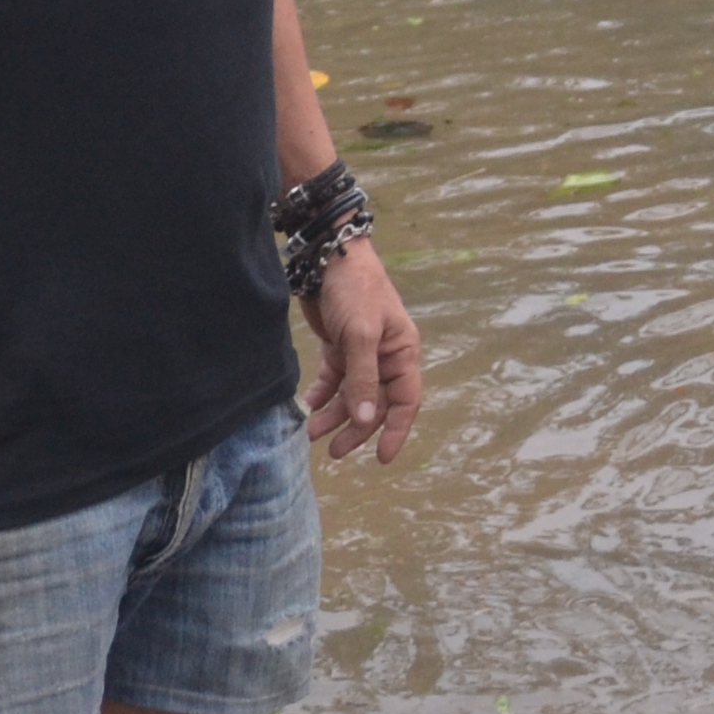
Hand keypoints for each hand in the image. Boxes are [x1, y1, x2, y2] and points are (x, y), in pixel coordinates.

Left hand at [301, 244, 423, 465]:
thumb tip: (367, 418)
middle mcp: (385, 355)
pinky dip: (321, 396)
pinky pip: (333, 381)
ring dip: (334, 415)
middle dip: (357, 428)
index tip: (382, 458)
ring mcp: (361, 352)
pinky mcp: (338, 346)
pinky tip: (308, 408)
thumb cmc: (354, 290)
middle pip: (375, 403)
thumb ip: (363, 377)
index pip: (406, 400)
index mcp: (402, 351)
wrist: (327, 255)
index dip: (396, 430)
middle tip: (334, 452)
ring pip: (351, 396)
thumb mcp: (361, 333)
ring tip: (312, 433)